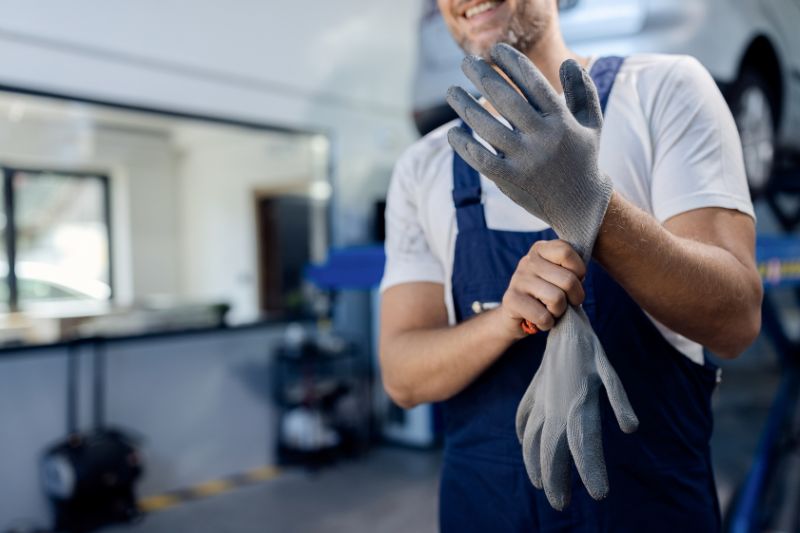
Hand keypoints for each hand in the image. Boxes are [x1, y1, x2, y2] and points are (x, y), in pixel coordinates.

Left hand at [446, 43, 611, 260]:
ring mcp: (525, 160)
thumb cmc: (583, 157)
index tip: (494, 50)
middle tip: (466, 61)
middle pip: (505, 99)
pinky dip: (464, 144)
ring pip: (487, 127)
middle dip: (482, 76)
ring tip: (452, 91)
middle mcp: (543, 138)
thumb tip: (569, 62)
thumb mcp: (592, 123)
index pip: (532, 82)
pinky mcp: (511, 180)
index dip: (511, 62)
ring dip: (465, 106)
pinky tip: (455, 131)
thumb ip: (584, 91)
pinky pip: (480, 158)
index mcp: (561, 120)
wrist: (580, 205)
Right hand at [498, 240, 585, 338]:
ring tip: (551, 311)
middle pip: (568, 279)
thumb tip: (580, 277)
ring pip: (557, 299)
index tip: (573, 281)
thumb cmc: (546, 295)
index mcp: (541, 249)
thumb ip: (571, 270)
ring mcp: (518, 279)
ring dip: (559, 312)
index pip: (566, 251)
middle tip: (565, 302)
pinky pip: (543, 316)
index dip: (579, 271)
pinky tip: (539, 320)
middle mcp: (527, 261)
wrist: (516, 316)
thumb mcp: (559, 276)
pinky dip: (547, 324)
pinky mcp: (511, 300)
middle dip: (574, 298)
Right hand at [515, 307, 638, 508]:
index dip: (591, 470)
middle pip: (552, 451)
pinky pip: (524, 416)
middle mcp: (555, 406)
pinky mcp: (534, 390)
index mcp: (576, 403)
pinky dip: (523, 433)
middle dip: (555, 479)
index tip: (598, 494)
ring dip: (535, 462)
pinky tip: (525, 443)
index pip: (583, 446)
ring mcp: (541, 399)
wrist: (560, 319)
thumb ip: (618, 399)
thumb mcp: (607, 370)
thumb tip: (631, 429)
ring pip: (533, 438)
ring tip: (541, 483)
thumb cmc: (588, 346)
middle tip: (559, 505)